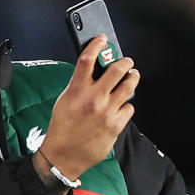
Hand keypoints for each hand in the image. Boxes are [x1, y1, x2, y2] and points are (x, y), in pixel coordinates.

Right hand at [38, 35, 139, 179]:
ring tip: (132, 76)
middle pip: (117, 69)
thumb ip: (78, 85)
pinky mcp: (116, 124)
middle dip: (125, 62)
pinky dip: (126, 105)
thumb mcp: (64, 101)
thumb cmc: (62, 128)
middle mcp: (93, 98)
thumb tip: (93, 71)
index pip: (88, 59)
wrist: (64, 155)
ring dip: (133, 78)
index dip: (97, 44)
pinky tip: (121, 106)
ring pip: (129, 86)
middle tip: (126, 61)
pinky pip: (129, 108)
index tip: (102, 39)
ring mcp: (107, 111)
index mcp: (76, 90)